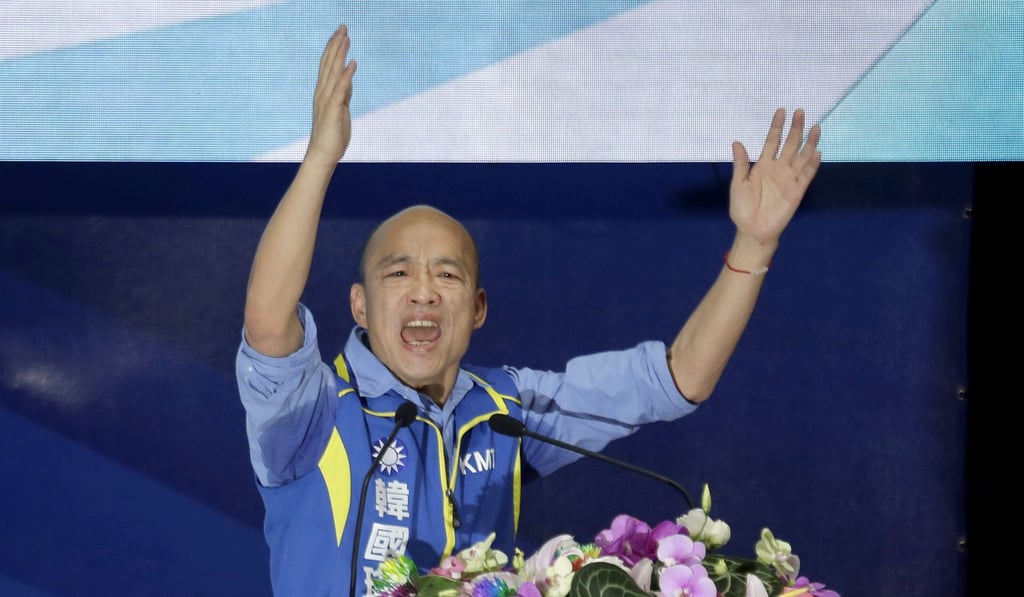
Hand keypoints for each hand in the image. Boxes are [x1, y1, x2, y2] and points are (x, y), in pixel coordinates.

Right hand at [307, 24, 356, 164]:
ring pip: (333, 72)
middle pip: (329, 64)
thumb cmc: (332, 135)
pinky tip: (352, 63)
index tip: (340, 33)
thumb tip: (348, 79)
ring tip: (346, 37)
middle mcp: (322, 93)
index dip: (333, 49)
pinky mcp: (333, 109)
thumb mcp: (341, 109)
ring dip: (340, 54)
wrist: (323, 154)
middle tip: (343, 27)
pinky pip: (340, 89)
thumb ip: (343, 93)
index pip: (327, 66)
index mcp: (323, 92)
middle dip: (336, 44)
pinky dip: (346, 75)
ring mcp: (326, 100)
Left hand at [729, 108, 821, 245]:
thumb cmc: (742, 208)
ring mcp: (789, 178)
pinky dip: (812, 164)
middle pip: (790, 144)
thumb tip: (737, 142)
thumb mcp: (738, 183)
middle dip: (796, 129)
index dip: (777, 126)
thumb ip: (741, 163)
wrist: (752, 229)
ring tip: (815, 127)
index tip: (782, 111)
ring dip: (809, 143)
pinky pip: (806, 175)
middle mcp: (779, 168)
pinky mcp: (797, 190)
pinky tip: (817, 152)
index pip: (773, 141)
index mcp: (763, 165)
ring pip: (802, 157)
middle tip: (801, 112)